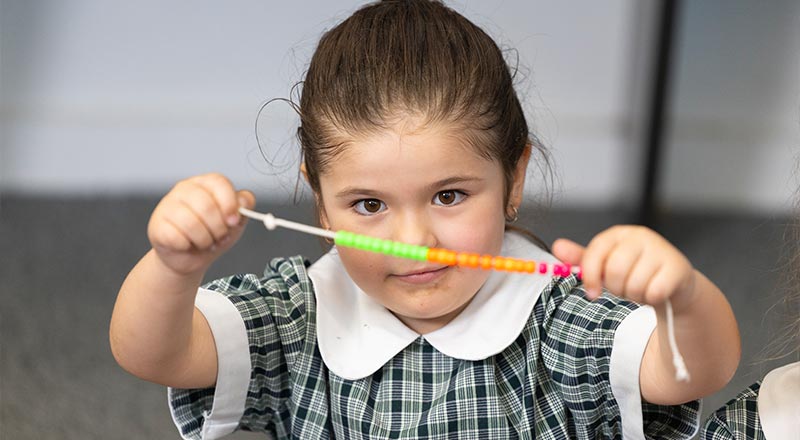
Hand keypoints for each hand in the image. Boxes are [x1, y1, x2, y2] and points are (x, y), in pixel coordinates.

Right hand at [148, 173, 255, 274]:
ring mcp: (167, 206)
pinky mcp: (157, 225)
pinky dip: (187, 246)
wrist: (190, 257)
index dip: (230, 203)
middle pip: (207, 206)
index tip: (234, 221)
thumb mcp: (234, 221)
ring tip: (205, 242)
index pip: (219, 182)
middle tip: (220, 237)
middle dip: (219, 228)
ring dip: (205, 240)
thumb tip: (245, 201)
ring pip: (192, 223)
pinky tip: (187, 245)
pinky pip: (177, 237)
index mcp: (205, 183)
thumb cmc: (213, 234)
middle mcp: (184, 189)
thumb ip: (243, 208)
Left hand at [552, 225, 696, 308]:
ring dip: (633, 295)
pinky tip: (654, 292)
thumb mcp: (606, 263)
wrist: (672, 283)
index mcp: (619, 234)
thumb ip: (582, 258)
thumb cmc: (634, 271)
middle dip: (615, 288)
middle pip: (615, 270)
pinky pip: (653, 292)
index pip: (595, 252)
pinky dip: (650, 299)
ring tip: (639, 289)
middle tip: (623, 288)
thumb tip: (557, 246)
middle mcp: (641, 236)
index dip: (590, 276)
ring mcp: (661, 250)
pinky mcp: (677, 268)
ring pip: (634, 284)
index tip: (591, 293)